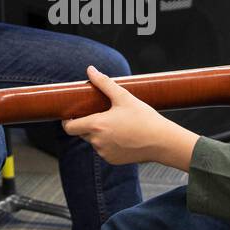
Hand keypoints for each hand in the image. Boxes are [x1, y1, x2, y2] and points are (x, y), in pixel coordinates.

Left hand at [62, 65, 199, 168]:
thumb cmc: (144, 118)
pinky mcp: (113, 160)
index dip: (67, 121)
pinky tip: (123, 135)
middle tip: (100, 113)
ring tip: (116, 124)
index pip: (69, 127)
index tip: (72, 114)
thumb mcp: (124, 97)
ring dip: (99, 133)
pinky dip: (109, 143)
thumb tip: (90, 70)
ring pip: (94, 141)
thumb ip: (104, 83)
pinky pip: (104, 150)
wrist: (162, 142)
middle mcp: (97, 141)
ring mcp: (104, 153)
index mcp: (96, 125)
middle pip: (81, 133)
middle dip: (87, 124)